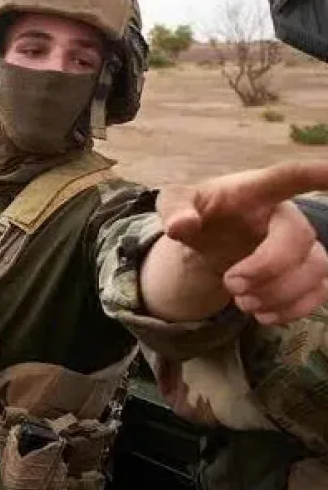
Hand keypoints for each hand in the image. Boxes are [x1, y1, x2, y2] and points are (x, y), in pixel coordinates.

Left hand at [158, 162, 327, 324]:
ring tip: (243, 304)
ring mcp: (301, 245)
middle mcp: (285, 215)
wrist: (209, 238)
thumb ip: (175, 209)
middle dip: (267, 268)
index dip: (314, 173)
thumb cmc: (199, 212)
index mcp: (256, 191)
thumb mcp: (176, 204)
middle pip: (300, 237)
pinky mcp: (305, 272)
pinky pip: (320, 292)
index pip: (289, 176)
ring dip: (279, 294)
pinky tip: (264, 315)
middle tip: (232, 285)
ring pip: (316, 269)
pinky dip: (293, 310)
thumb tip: (181, 225)